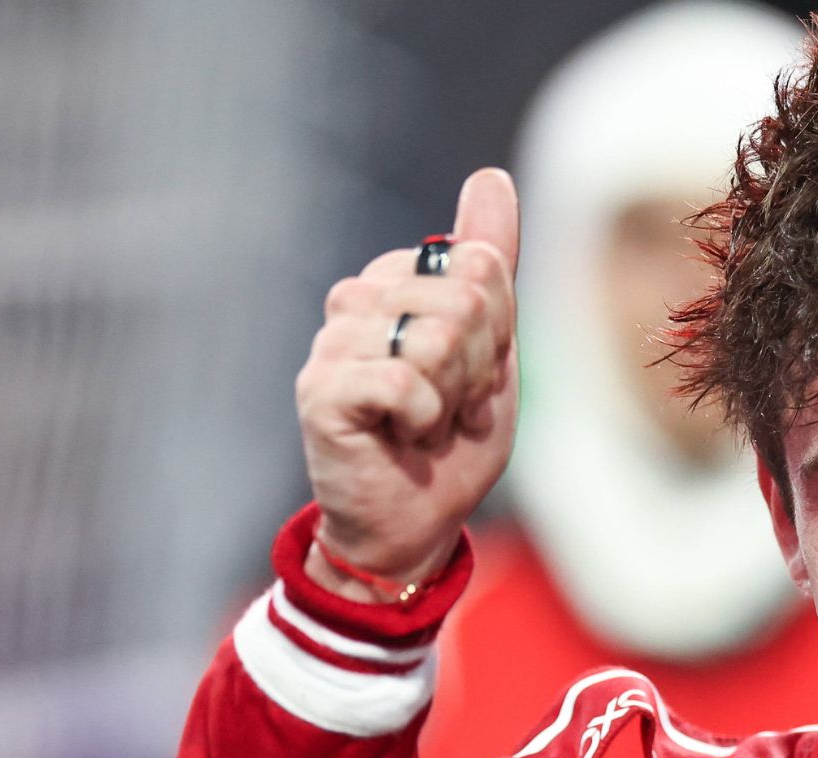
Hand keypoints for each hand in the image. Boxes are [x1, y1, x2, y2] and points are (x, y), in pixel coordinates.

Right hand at [294, 168, 519, 599]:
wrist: (414, 521)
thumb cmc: (451, 437)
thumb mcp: (491, 346)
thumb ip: (491, 264)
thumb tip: (490, 176)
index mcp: (397, 280)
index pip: (484, 268)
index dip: (498, 335)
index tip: (472, 374)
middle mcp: (357, 299)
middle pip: (466, 299)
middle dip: (478, 368)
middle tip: (448, 405)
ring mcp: (332, 342)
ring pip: (437, 337)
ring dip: (452, 397)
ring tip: (424, 422)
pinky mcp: (319, 390)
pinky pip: (404, 381)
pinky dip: (425, 419)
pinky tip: (403, 435)